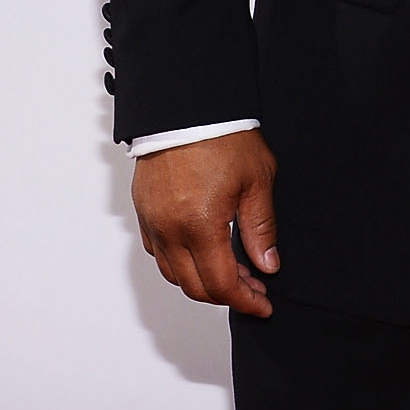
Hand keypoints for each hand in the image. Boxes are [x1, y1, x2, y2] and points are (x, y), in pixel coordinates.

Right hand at [132, 132, 279, 317]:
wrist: (185, 105)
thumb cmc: (221, 134)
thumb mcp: (257, 181)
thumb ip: (261, 229)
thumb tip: (266, 265)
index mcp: (200, 225)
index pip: (221, 284)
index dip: (245, 301)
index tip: (263, 304)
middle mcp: (170, 229)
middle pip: (194, 287)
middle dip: (227, 295)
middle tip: (253, 287)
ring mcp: (152, 221)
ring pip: (173, 274)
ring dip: (202, 281)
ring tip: (232, 271)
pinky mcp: (143, 210)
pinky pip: (158, 252)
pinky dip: (179, 263)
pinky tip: (203, 252)